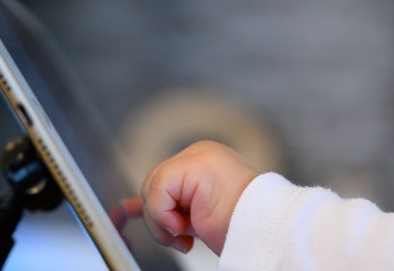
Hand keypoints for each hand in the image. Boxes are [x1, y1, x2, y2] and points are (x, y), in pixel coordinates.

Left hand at [114, 141, 257, 254]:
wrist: (267, 231)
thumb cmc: (241, 228)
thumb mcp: (196, 216)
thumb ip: (165, 206)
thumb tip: (126, 207)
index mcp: (203, 163)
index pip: (162, 181)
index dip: (156, 210)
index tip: (161, 230)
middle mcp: (200, 154)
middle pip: (153, 184)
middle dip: (160, 218)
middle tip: (182, 238)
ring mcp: (198, 156)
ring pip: (152, 188)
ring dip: (163, 222)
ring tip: (186, 236)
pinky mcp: (194, 165)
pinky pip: (159, 189)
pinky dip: (163, 215)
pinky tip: (183, 229)